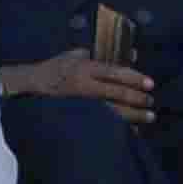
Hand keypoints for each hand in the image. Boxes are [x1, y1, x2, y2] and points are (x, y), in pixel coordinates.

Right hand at [0, 48, 159, 120]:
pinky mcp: (81, 115)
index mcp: (84, 68)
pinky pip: (105, 122)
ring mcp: (83, 103)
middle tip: (151, 101)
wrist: (32, 85)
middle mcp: (85, 86)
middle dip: (137, 99)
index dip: (134, 78)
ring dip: (134, 115)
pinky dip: (120, 126)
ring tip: (149, 116)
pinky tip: (132, 129)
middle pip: (117, 93)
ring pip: (114, 110)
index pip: (114, 72)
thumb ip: (99, 54)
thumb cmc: (55, 68)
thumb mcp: (73, 55)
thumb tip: (129, 54)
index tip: (150, 84)